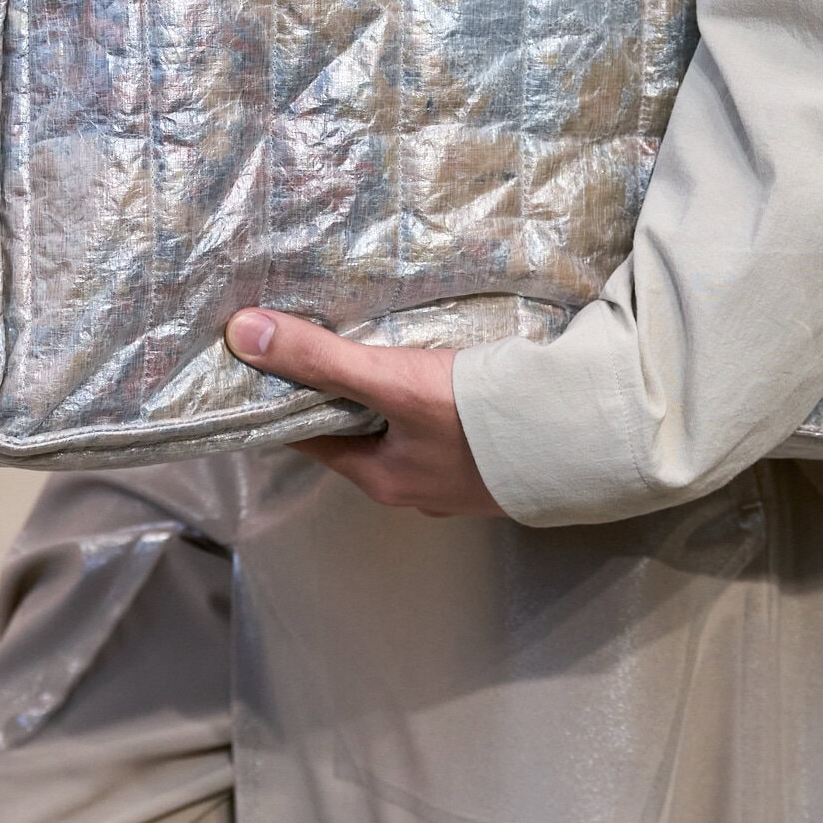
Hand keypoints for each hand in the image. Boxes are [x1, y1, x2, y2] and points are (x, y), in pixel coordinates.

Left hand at [225, 310, 504, 517]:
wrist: (581, 435)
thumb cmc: (478, 417)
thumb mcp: (391, 380)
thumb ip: (319, 359)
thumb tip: (241, 334)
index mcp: (383, 479)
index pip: (313, 439)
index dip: (289, 402)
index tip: (267, 366)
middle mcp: (417, 488)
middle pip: (362, 435)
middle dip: (347, 395)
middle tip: (330, 341)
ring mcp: (462, 478)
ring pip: (409, 432)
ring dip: (398, 397)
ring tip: (390, 348)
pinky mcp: (499, 458)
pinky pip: (453, 427)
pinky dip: (442, 399)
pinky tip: (454, 370)